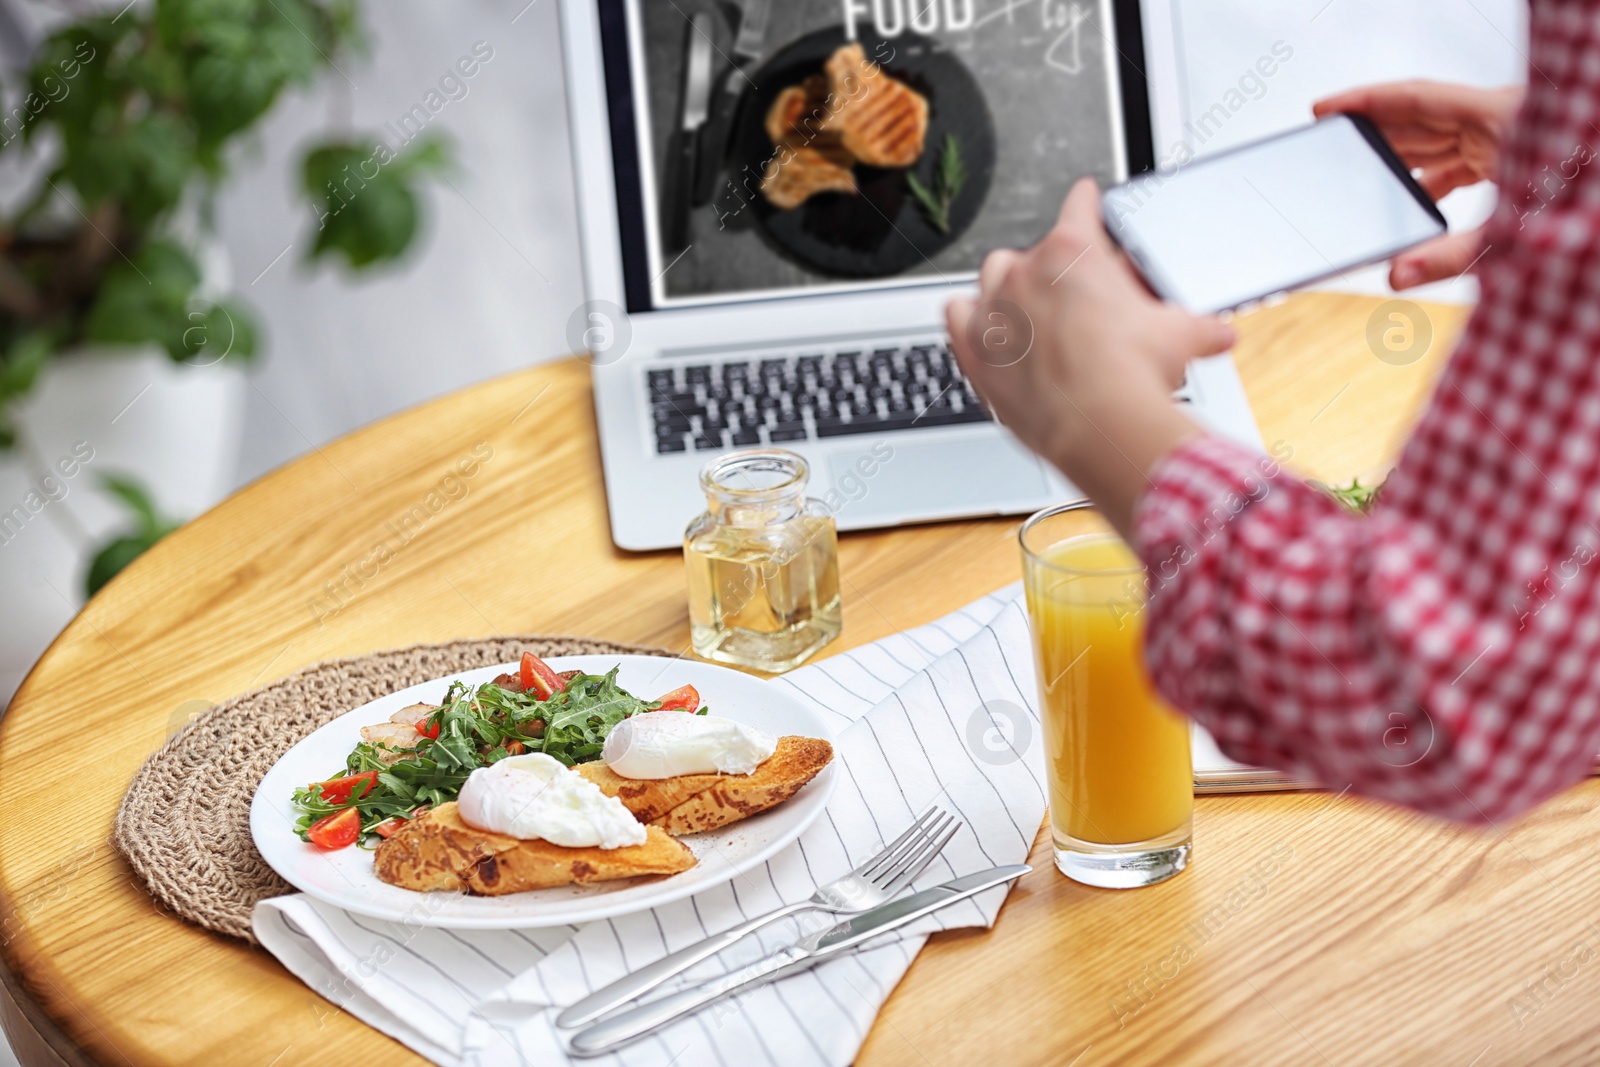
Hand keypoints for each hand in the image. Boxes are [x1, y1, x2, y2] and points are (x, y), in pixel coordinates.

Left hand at [945, 179, 1233, 536]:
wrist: (1098, 424)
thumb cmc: (1132, 374)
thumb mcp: (1180, 337)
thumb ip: (1199, 328)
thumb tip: (1220, 335)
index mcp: (1073, 253)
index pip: (1078, 206)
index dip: (1086, 199)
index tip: (1085, 196)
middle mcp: (1025, 272)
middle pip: (1033, 252)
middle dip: (1053, 269)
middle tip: (1078, 298)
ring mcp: (994, 309)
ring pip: (991, 277)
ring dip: (1007, 287)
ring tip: (1030, 308)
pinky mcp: (973, 349)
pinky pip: (955, 315)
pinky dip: (967, 318)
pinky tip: (983, 325)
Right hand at [1313, 79, 1522, 288]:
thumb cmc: (1585, 195)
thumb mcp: (1515, 233)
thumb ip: (1451, 256)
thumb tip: (1397, 276)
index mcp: (1496, 117)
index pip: (1414, 98)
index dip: (1363, 102)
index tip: (1324, 108)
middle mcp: (1500, 120)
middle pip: (1421, 118)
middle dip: (1375, 135)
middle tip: (1333, 151)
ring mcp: (1512, 135)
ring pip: (1441, 138)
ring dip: (1404, 158)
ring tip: (1365, 179)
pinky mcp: (1521, 155)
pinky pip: (1464, 158)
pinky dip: (1436, 177)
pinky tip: (1419, 199)